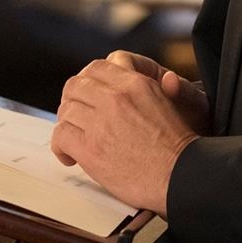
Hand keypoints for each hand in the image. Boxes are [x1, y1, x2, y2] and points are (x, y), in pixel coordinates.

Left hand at [50, 59, 199, 214]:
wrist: (180, 176)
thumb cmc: (177, 147)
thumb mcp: (168, 103)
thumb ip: (154, 87)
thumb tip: (165, 78)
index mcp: (135, 84)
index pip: (97, 67)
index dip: (88, 80)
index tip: (88, 93)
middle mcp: (116, 98)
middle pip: (75, 85)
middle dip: (73, 99)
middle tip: (76, 114)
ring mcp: (101, 122)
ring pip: (65, 110)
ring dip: (67, 123)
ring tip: (74, 136)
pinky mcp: (90, 149)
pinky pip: (61, 136)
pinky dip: (61, 146)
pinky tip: (70, 156)